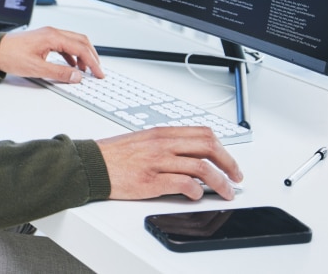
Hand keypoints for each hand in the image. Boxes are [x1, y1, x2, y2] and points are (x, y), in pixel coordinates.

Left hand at [0, 26, 102, 81]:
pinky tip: (72, 65)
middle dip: (92, 56)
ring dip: (82, 56)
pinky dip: (72, 55)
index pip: (81, 48)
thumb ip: (59, 72)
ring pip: (73, 42)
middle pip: (81, 41)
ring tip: (86, 70)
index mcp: (53, 37)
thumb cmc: (10, 55)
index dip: (92, 62)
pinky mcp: (44, 40)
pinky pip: (64, 45)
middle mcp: (52, 33)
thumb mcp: (37, 68)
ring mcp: (48, 35)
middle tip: (97, 71)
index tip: (98, 73)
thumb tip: (76, 76)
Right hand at [98, 127, 243, 200]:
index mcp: (162, 133)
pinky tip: (197, 195)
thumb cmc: (114, 155)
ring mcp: (157, 162)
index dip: (224, 149)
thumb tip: (193, 156)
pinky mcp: (151, 181)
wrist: (91, 165)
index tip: (230, 162)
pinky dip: (196, 191)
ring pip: (201, 167)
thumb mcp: (144, 140)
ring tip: (225, 192)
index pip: (204, 134)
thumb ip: (168, 145)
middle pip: (208, 147)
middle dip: (229, 164)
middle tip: (236, 177)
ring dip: (220, 182)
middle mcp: (163, 144)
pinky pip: (184, 184)